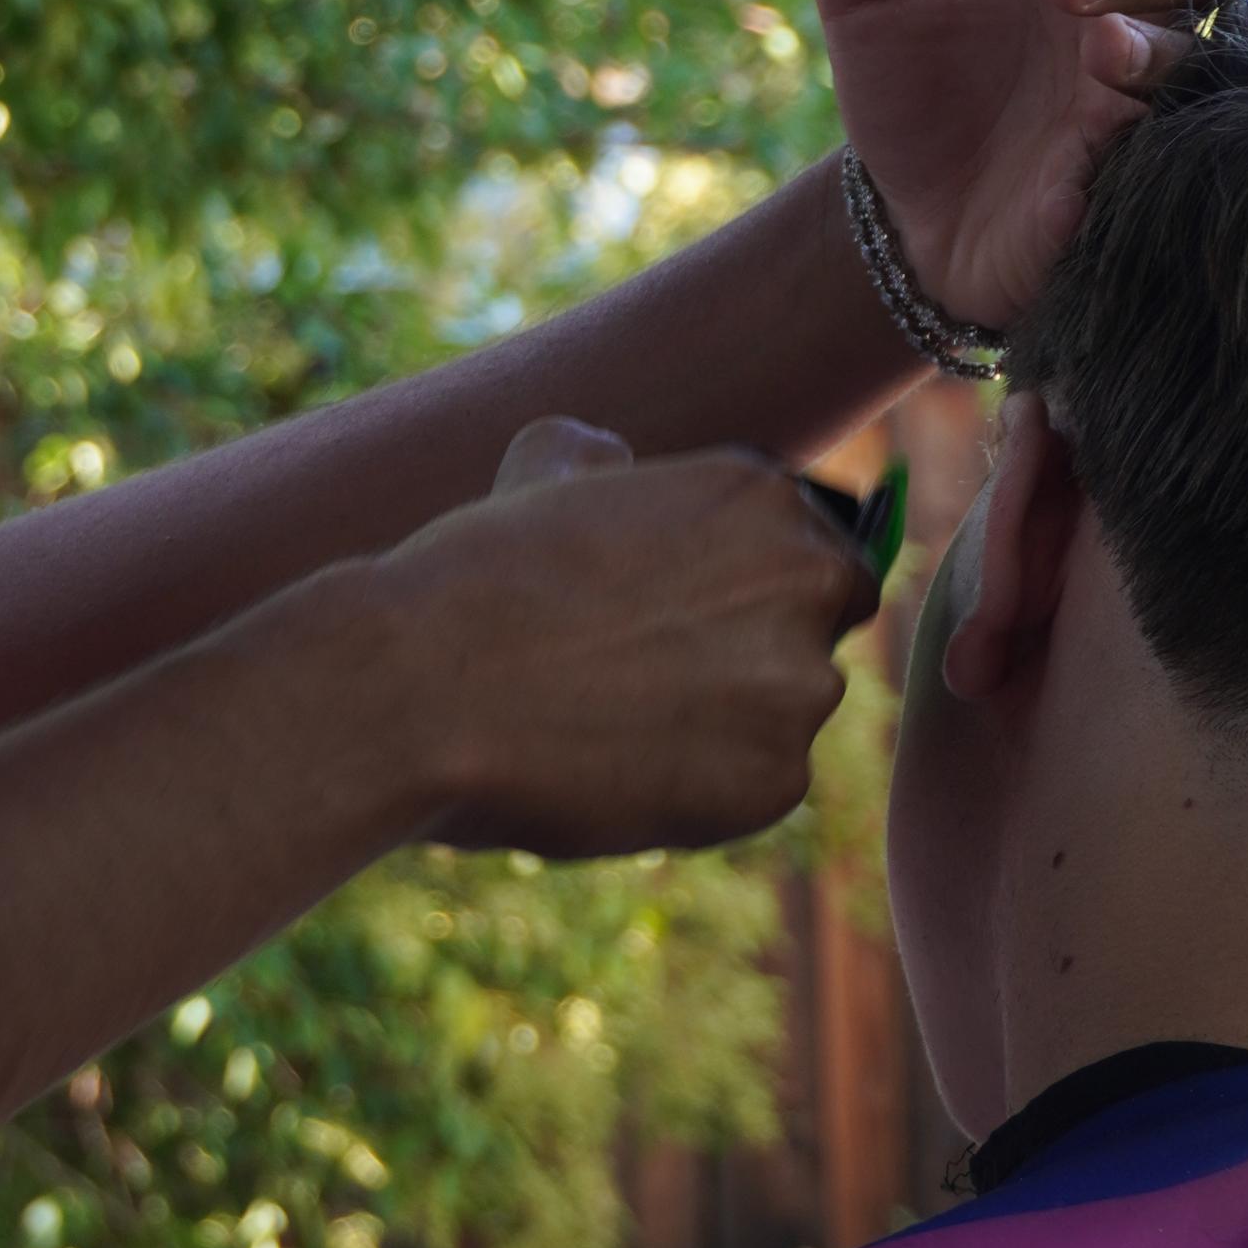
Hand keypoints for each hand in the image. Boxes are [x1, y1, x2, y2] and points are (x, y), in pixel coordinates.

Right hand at [386, 416, 875, 857]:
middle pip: (820, 628)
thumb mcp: (540, 471)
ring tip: (612, 723)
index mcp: (758, 492)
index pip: (816, 543)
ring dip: (725, 724)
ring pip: (785, 713)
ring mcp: (798, 684)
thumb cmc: (471, 578)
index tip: (687, 612)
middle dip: (756, 652)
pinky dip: (701, 791)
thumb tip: (615, 456)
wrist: (426, 687)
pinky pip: (755, 789)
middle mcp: (804, 578)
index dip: (753, 584)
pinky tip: (615, 768)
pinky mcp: (776, 781)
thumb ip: (603, 457)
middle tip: (653, 675)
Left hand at [799, 0, 1228, 331]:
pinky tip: (1078, 169)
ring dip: (1154, 46)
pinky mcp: (1128, 178)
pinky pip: (1163, 160)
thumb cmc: (907, 86)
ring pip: (1196, 53)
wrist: (905, 214)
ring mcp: (1133, 96)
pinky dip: (1128, 155)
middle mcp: (1120, 12)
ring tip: (1100, 49)